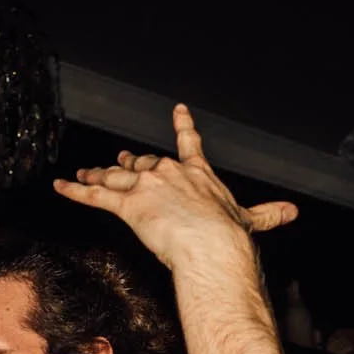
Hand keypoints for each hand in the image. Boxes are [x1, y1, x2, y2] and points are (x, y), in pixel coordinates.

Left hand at [52, 104, 297, 270]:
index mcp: (197, 174)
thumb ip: (268, 214)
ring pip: (115, 177)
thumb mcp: (250, 221)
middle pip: (143, 163)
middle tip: (118, 159)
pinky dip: (75, 190)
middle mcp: (168, 173)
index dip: (183, 126)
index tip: (178, 110)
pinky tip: (59, 185)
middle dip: (129, 163)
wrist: (211, 243)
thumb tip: (294, 212)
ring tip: (83, 171)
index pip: (188, 145)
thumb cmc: (230, 235)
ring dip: (97, 174)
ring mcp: (145, 187)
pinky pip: (94, 194)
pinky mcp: (126, 205)